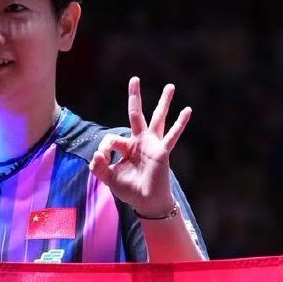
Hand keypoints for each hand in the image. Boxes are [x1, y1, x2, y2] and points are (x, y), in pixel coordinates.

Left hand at [91, 76, 191, 218]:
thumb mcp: (109, 178)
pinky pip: (172, 135)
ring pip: (158, 118)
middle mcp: (140, 142)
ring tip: (170, 86)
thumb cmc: (130, 190)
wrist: (147, 202)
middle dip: (135, 96)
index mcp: (126, 147)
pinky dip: (180, 123)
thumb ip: (99, 167)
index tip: (101, 160)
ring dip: (164, 102)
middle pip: (137, 114)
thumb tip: (95, 154)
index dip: (103, 148)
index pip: (111, 139)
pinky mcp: (162, 151)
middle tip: (134, 79)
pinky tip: (187, 111)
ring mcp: (152, 144)